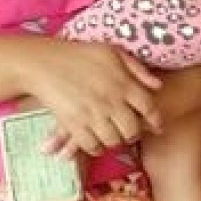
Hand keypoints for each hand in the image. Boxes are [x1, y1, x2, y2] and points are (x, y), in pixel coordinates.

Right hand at [26, 39, 162, 155]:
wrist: (44, 61)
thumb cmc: (78, 53)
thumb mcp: (112, 52)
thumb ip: (136, 68)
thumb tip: (157, 86)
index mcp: (122, 83)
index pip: (148, 107)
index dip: (155, 120)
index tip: (157, 127)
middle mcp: (110, 101)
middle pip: (132, 129)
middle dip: (134, 134)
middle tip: (131, 134)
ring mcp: (92, 114)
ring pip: (113, 140)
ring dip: (115, 142)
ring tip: (114, 139)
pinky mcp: (74, 124)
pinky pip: (91, 145)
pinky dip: (95, 148)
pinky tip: (96, 143)